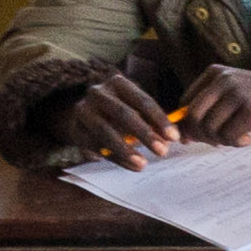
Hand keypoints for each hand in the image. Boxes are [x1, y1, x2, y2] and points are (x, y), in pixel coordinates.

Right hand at [61, 70, 186, 165]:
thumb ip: (152, 121)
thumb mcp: (135, 110)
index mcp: (118, 83)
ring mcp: (84, 110)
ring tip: (143, 164)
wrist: (84, 116)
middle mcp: (98, 93)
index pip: (142, 100)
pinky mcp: (76, 130)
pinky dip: (116, 159)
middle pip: (123, 113)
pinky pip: (97, 146)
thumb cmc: (119, 112)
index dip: (159, 119)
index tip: (174, 137)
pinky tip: (132, 166)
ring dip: (126, 149)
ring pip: (105, 131)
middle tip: (163, 152)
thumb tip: (172, 137)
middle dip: (145, 134)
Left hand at [171, 63, 250, 141]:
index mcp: (217, 73)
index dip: (186, 124)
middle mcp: (224, 80)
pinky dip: (235, 143)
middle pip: (193, 116)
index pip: (185, 102)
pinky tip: (247, 139)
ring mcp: (238, 95)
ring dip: (220, 140)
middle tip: (215, 142)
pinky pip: (228, 136)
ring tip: (236, 138)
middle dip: (199, 135)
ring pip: (210, 128)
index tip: (197, 137)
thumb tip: (186, 135)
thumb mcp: (238, 91)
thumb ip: (213, 106)